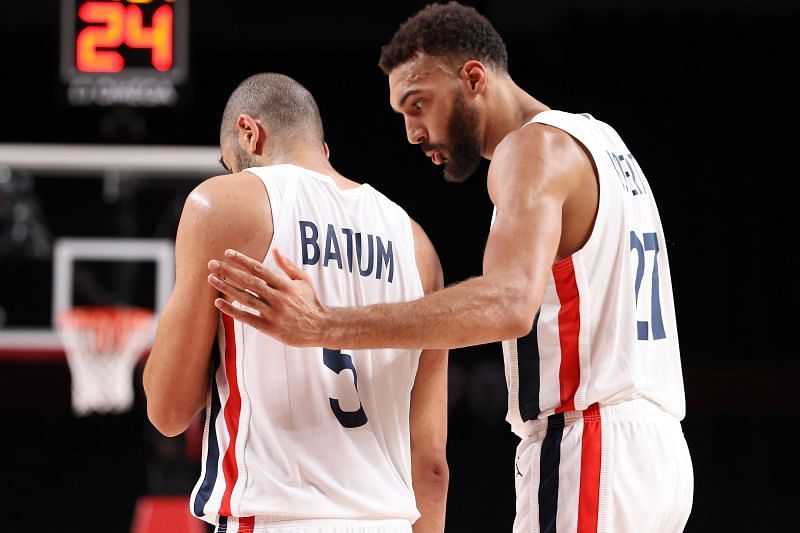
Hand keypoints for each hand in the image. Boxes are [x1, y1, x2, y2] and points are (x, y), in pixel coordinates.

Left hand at [207, 248, 326, 346]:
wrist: (320, 327)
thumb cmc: (310, 301)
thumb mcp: (303, 280)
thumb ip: (287, 265)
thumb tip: (275, 249)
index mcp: (285, 284)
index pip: (259, 269)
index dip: (242, 260)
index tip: (227, 253)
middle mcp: (278, 297)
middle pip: (249, 282)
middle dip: (229, 272)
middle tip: (212, 264)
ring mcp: (273, 313)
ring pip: (245, 298)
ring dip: (226, 288)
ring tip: (212, 279)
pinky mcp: (270, 328)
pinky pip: (247, 318)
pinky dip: (232, 311)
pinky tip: (219, 303)